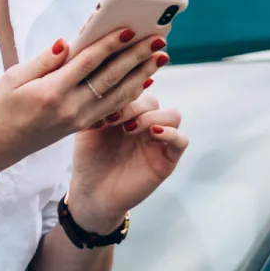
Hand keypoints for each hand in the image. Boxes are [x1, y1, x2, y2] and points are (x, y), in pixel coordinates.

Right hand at [0, 28, 169, 173]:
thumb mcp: (12, 78)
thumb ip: (43, 61)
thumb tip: (66, 43)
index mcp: (52, 93)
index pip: (88, 63)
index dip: (110, 44)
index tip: (129, 29)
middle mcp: (70, 109)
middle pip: (110, 78)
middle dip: (136, 57)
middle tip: (158, 40)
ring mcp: (77, 121)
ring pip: (117, 96)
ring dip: (140, 75)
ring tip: (158, 58)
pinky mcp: (78, 127)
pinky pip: (110, 109)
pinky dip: (128, 94)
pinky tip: (141, 83)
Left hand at [66, 89, 187, 234]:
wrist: (91, 193)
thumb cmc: (88, 157)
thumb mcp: (87, 124)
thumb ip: (96, 101)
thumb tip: (104, 77)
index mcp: (129, 110)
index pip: (139, 86)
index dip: (125, 88)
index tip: (104, 98)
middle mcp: (146, 121)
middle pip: (153, 99)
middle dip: (134, 105)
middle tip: (113, 119)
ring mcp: (159, 140)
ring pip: (172, 114)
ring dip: (152, 117)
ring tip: (129, 129)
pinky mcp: (167, 159)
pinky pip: (182, 139)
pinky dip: (171, 133)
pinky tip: (152, 134)